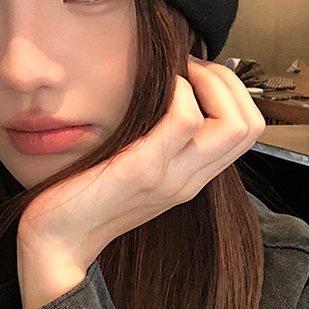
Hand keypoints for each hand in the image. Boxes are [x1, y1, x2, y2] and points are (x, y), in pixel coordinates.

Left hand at [16, 58, 264, 308]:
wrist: (57, 242)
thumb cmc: (84, 196)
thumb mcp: (132, 170)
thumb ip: (154, 145)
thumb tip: (162, 99)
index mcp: (190, 178)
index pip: (248, 132)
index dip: (232, 92)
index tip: (196, 73)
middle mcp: (190, 179)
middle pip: (250, 125)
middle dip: (228, 80)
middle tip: (192, 66)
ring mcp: (171, 177)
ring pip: (233, 124)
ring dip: (210, 82)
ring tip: (180, 73)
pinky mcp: (143, 169)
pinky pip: (184, 120)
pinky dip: (179, 92)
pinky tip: (160, 86)